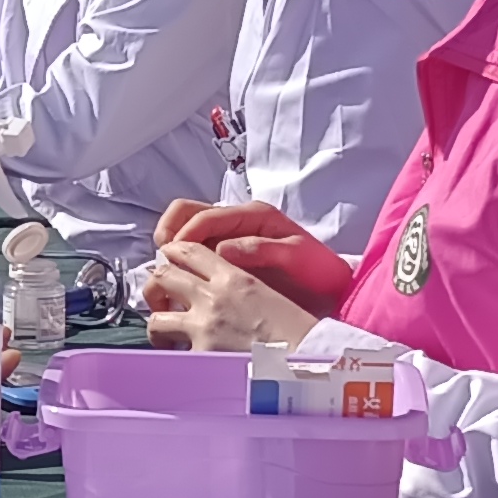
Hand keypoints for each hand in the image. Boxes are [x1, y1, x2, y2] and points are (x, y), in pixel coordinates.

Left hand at [139, 238, 321, 350]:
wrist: (312, 363)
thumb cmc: (300, 333)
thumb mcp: (271, 295)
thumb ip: (241, 286)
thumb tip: (221, 289)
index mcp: (235, 277)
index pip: (188, 250)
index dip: (173, 255)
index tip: (173, 266)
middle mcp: (214, 297)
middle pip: (164, 275)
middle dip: (157, 286)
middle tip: (162, 301)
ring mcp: (204, 327)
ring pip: (157, 316)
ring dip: (158, 325)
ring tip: (166, 337)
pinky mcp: (201, 356)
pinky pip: (172, 354)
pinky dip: (172, 357)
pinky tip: (181, 362)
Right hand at [162, 198, 355, 316]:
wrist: (333, 285)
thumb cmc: (318, 270)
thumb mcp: (296, 256)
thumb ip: (261, 250)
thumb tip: (223, 250)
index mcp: (253, 215)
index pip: (205, 216)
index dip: (185, 235)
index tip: (172, 258)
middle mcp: (238, 220)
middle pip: (187, 212)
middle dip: (169, 232)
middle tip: (164, 261)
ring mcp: (231, 235)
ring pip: (187, 228)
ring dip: (172, 246)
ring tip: (170, 273)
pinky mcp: (228, 253)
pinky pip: (196, 249)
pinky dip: (183, 260)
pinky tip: (184, 282)